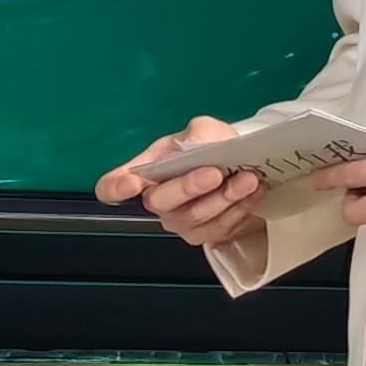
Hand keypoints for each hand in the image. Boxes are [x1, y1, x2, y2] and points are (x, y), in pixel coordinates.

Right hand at [97, 116, 261, 252]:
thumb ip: (199, 134)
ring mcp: (180, 222)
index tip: (130, 184)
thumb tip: (197, 146)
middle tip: (215, 172)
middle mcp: (156, 201)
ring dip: (225, 197)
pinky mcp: (206, 235)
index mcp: (144, 173)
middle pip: (161, 202)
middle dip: (189, 187)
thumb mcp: (203, 130)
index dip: (115, 187)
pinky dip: (240, 208)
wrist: (237, 166)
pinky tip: (253, 191)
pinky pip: (221, 226)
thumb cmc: (208, 147)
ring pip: (197, 216)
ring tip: (247, 178)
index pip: (112, 186)